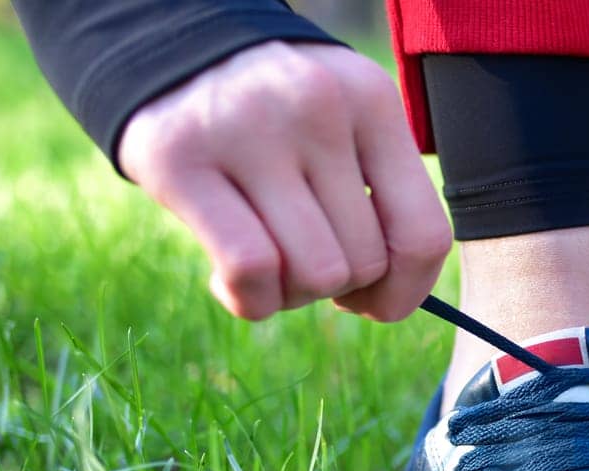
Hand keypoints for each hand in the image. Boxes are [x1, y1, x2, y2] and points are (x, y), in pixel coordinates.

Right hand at [119, 41, 451, 321]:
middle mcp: (316, 105)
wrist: (164, 52)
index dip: (403, 290)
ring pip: (314, 275)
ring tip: (263, 260)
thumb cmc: (272, 118)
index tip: (370, 294)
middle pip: (364, 263)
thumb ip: (382, 200)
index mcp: (370, 100)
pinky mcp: (179, 159)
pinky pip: (251, 270)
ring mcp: (247, 129)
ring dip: (290, 295)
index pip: (425, 235)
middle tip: (298, 257)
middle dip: (336, 288)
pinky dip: (249, 298)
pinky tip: (227, 278)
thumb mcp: (343, 128)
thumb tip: (391, 300)